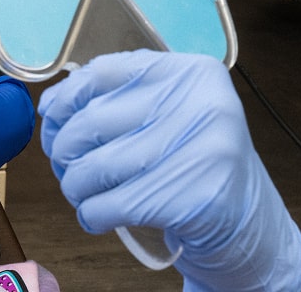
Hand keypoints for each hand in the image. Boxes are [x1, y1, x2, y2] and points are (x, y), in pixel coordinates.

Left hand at [39, 50, 300, 290]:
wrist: (249, 228)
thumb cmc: (195, 168)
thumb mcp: (172, 117)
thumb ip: (123, 100)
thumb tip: (52, 105)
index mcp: (192, 74)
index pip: (104, 72)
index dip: (66, 97)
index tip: (51, 117)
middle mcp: (202, 105)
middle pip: (92, 122)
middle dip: (64, 150)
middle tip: (66, 166)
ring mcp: (202, 153)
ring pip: (95, 167)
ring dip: (74, 186)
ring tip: (81, 193)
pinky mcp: (194, 201)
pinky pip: (110, 205)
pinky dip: (91, 215)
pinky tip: (98, 216)